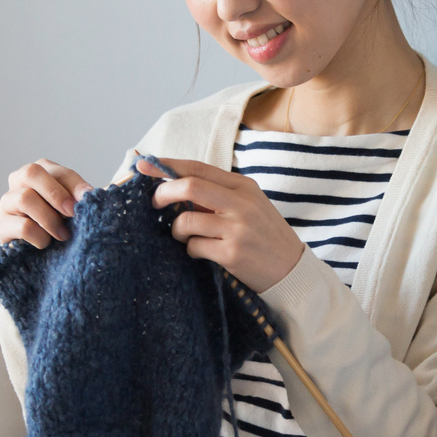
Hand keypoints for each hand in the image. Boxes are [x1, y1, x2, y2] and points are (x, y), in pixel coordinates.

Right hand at [0, 159, 93, 248]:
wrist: (42, 253)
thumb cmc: (60, 224)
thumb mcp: (71, 209)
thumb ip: (77, 199)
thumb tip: (88, 195)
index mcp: (41, 172)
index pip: (59, 172)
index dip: (75, 185)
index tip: (88, 199)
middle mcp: (19, 181)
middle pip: (31, 172)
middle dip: (55, 193)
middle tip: (71, 212)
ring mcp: (7, 202)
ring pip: (25, 198)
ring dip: (49, 218)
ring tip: (63, 234)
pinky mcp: (1, 224)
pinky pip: (22, 226)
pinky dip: (40, 236)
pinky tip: (46, 243)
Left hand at [137, 157, 305, 292]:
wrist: (292, 270)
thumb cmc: (264, 236)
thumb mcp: (249, 206)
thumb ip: (217, 195)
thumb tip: (173, 187)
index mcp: (243, 187)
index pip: (198, 168)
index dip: (167, 166)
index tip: (144, 166)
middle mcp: (242, 204)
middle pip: (190, 186)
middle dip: (163, 194)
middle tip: (155, 204)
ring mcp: (237, 229)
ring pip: (186, 221)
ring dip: (177, 231)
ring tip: (187, 237)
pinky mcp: (232, 254)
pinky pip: (194, 247)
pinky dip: (191, 250)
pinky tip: (204, 253)